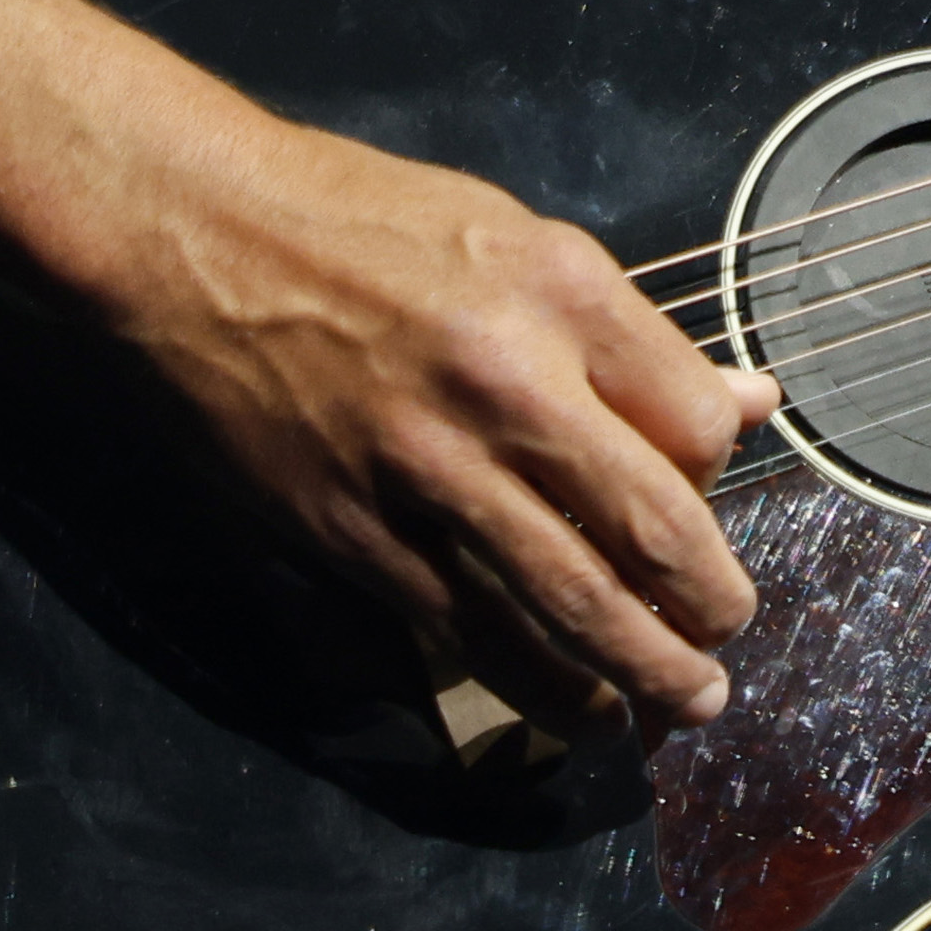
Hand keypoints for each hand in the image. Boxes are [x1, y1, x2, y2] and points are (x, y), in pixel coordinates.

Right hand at [77, 105, 777, 732]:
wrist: (186, 239)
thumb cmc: (350, 223)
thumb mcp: (510, 234)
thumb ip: (625, 333)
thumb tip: (744, 403)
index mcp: (557, 291)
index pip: (692, 423)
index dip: (719, 479)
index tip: (703, 501)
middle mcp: (504, 382)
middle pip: (653, 531)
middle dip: (710, 609)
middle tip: (725, 642)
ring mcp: (425, 467)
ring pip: (570, 606)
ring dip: (643, 674)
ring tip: (680, 704)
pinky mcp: (356, 532)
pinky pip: (470, 632)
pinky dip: (537, 684)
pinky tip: (576, 707)